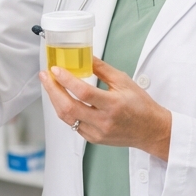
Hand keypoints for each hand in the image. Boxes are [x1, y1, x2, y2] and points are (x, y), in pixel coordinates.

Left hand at [38, 57, 171, 160]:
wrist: (150, 130)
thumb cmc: (140, 105)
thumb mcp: (124, 81)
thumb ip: (102, 68)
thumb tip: (85, 56)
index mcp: (113, 105)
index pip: (83, 92)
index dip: (66, 80)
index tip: (56, 69)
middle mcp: (104, 121)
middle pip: (69, 108)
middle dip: (52, 90)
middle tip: (45, 76)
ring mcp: (97, 133)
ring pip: (67, 118)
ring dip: (55, 100)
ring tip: (50, 86)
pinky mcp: (94, 139)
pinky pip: (73, 125)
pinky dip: (65, 111)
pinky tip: (62, 100)